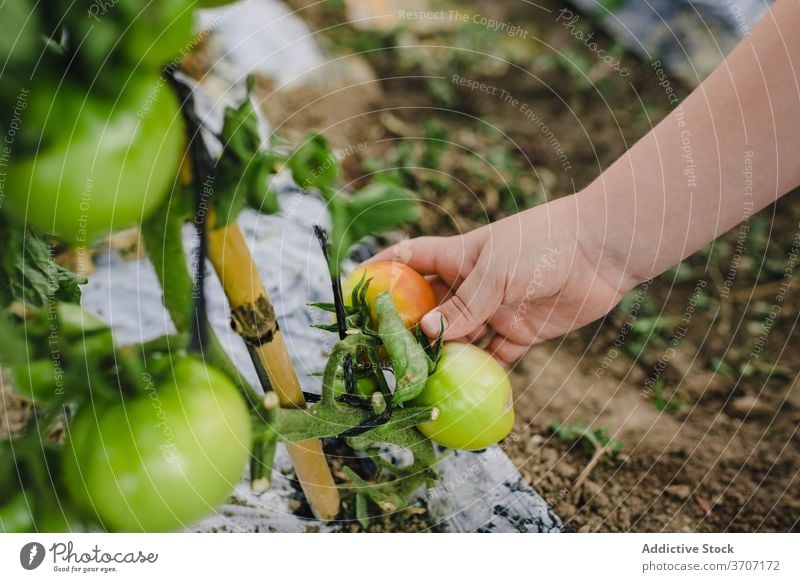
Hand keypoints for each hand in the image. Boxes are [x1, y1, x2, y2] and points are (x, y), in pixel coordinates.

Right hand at [368, 194, 634, 362]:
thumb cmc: (545, 244)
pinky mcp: (521, 331)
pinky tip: (462, 391)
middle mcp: (472, 284)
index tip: (356, 287)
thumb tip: (423, 333)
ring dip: (440, 357)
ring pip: (458, 338)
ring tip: (416, 379)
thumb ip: (464, 304)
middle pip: (428, 307)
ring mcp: (495, 309)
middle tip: (382, 352)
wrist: (603, 252)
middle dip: (405, 327)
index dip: (381, 270)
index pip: (409, 259)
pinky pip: (494, 357)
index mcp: (458, 256)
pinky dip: (481, 373)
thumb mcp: (498, 270)